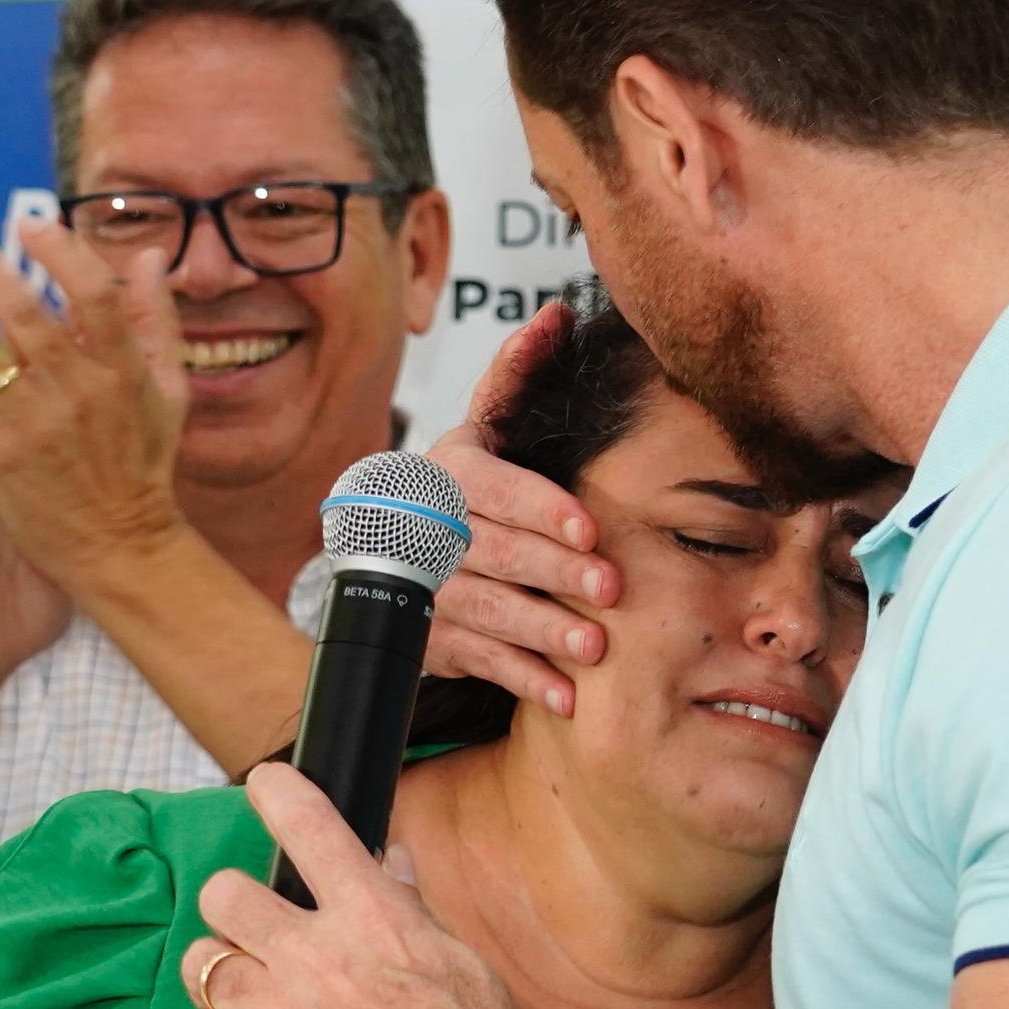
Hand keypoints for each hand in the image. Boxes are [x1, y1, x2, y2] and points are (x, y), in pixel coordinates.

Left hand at [0, 218, 190, 595]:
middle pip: (21, 311)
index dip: (59, 251)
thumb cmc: (145, 465)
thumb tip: (151, 256)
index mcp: (121, 368)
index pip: (92, 293)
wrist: (121, 548)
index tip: (27, 223)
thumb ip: (157, 321)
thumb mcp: (169, 391)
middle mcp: (76, 390)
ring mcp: (33, 424)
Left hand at [174, 762, 570, 1008]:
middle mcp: (315, 959)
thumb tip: (387, 864)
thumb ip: (406, 910)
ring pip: (200, 971)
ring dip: (219, 989)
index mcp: (371, 918)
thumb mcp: (458, 962)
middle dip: (232, 917)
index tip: (263, 787)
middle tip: (252, 946)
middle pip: (223, 896)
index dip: (276, 794)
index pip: (307, 825)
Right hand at [419, 300, 617, 714]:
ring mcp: (426, 589)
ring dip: (543, 630)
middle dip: (554, 571)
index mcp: (449, 472)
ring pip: (486, 610)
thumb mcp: (488, 427)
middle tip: (610, 588)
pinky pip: (478, 661)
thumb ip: (518, 374)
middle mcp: (427, 529)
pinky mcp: (431, 639)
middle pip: (493, 552)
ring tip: (594, 647)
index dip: (540, 507)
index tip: (590, 526)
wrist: (397, 553)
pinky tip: (566, 696)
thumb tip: (557, 313)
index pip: (492, 488)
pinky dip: (523, 678)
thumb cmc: (470, 486)